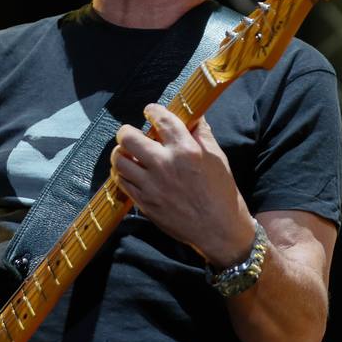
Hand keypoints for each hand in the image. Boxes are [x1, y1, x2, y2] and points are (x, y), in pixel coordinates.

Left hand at [110, 104, 256, 268]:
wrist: (219, 231)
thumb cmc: (222, 192)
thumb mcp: (218, 158)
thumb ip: (202, 134)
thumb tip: (193, 116)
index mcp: (186, 150)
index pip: (161, 120)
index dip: (152, 111)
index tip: (150, 111)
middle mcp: (164, 165)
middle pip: (128, 138)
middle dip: (127, 131)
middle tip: (132, 134)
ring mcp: (151, 186)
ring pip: (119, 160)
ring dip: (121, 153)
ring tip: (129, 153)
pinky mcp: (144, 203)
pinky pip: (121, 182)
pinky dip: (122, 173)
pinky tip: (130, 171)